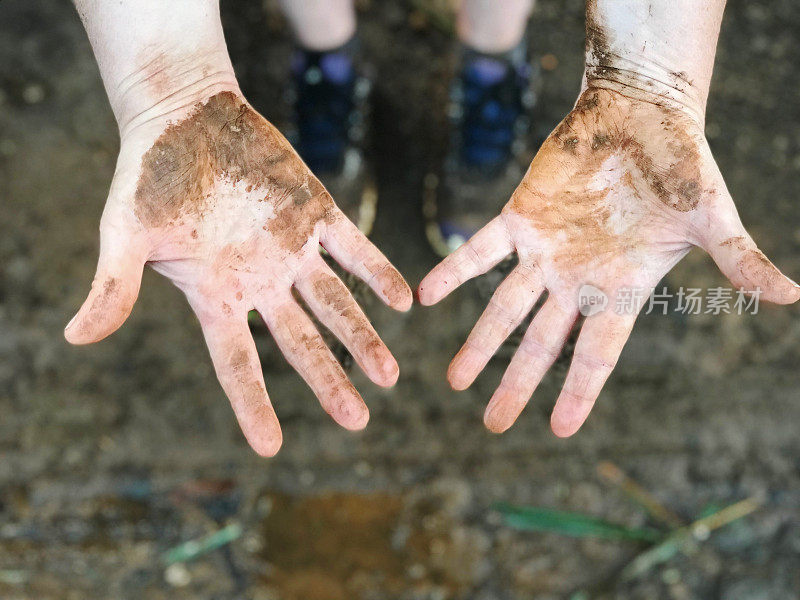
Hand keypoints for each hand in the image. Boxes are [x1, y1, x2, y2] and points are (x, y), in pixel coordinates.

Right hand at [65, 90, 411, 455]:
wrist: (185, 116)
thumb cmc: (148, 175)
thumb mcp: (125, 231)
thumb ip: (115, 285)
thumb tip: (76, 337)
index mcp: (217, 295)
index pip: (236, 362)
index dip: (253, 404)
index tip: (271, 448)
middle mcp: (261, 282)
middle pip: (300, 343)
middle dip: (329, 380)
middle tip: (358, 420)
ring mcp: (292, 250)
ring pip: (334, 303)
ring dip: (363, 336)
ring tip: (390, 376)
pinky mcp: (316, 212)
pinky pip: (353, 248)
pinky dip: (377, 272)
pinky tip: (403, 300)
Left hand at [419, 88, 798, 436]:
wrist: (640, 112)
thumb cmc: (681, 163)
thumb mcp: (711, 218)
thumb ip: (739, 259)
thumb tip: (793, 295)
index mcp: (620, 289)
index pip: (597, 354)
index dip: (578, 392)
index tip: (559, 430)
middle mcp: (575, 280)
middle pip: (541, 344)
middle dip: (516, 383)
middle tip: (490, 424)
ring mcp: (544, 252)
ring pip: (504, 308)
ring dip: (478, 342)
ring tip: (453, 381)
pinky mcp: (518, 218)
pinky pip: (479, 251)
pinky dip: (453, 271)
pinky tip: (425, 296)